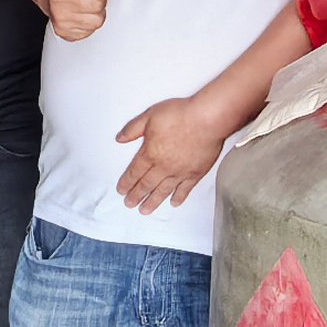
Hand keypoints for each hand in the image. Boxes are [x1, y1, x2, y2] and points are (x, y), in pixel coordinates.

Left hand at [114, 96, 233, 212]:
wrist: (206, 120)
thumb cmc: (179, 115)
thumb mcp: (149, 116)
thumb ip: (133, 129)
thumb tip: (119, 139)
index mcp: (150, 154)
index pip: (134, 172)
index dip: (126, 182)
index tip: (121, 191)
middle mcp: (163, 167)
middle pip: (146, 185)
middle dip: (136, 196)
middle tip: (129, 204)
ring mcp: (179, 172)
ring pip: (163, 191)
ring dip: (153, 202)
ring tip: (145, 210)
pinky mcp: (195, 173)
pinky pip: (184, 190)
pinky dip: (178, 197)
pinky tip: (174, 203)